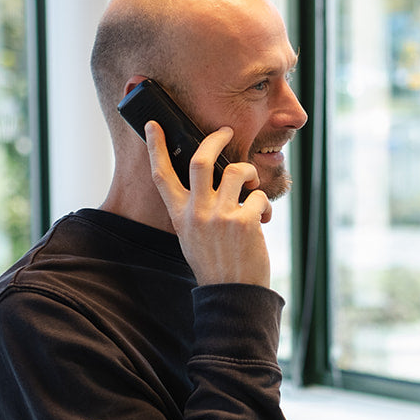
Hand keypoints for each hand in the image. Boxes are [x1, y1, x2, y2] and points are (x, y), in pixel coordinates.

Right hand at [146, 121, 272, 286]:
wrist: (232, 293)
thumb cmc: (215, 263)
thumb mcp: (192, 236)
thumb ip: (195, 209)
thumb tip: (212, 181)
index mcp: (180, 215)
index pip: (162, 175)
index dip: (157, 148)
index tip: (154, 126)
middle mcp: (196, 212)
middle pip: (201, 160)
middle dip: (217, 139)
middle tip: (227, 131)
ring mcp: (220, 216)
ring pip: (236, 171)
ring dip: (249, 173)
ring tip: (252, 187)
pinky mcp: (244, 222)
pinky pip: (259, 197)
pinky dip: (264, 205)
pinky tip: (263, 220)